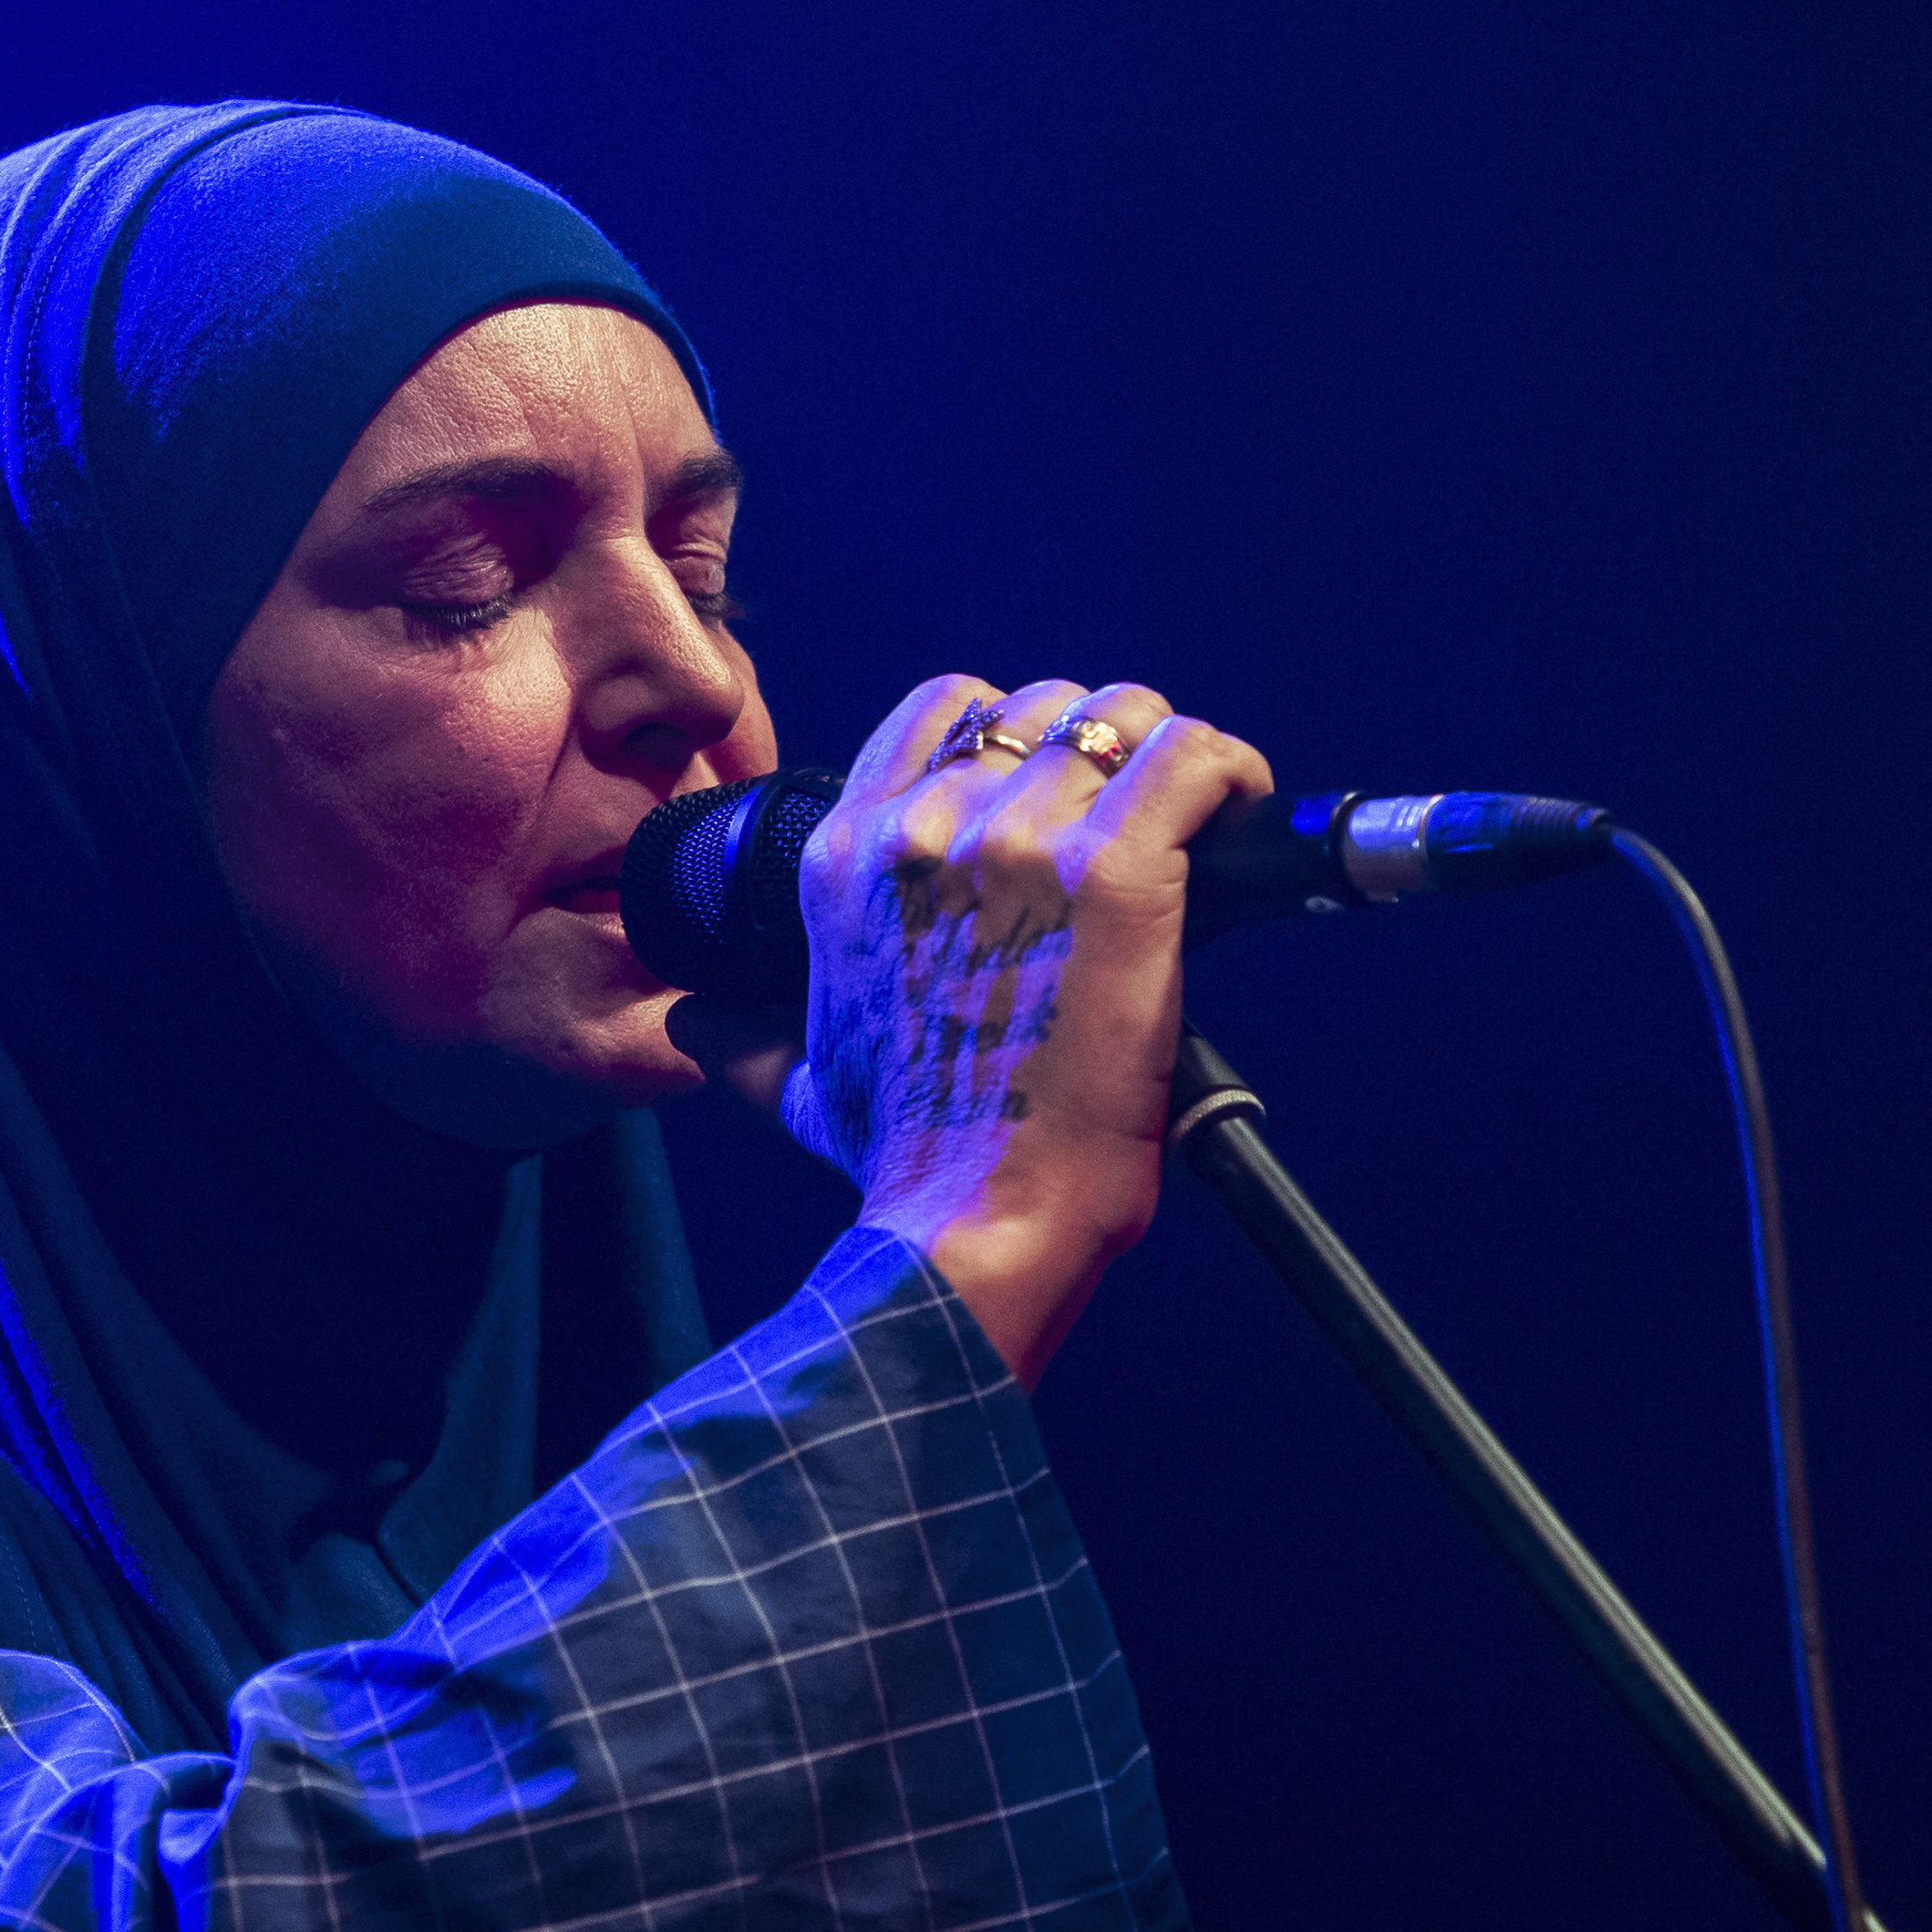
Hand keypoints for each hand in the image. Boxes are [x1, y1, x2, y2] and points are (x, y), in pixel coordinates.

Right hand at [783, 675, 1273, 1386]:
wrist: (972, 1223)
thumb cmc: (901, 1158)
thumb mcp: (794, 1080)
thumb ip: (739, 1040)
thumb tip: (689, 1029)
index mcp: (849, 857)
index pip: (942, 710)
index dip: (1013, 734)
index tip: (1058, 791)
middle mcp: (927, 829)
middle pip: (1044, 708)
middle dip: (1102, 747)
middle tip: (1141, 815)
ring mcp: (1021, 844)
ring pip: (1126, 718)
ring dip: (1172, 754)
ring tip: (1203, 814)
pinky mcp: (1116, 876)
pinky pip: (1193, 763)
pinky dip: (1231, 775)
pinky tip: (1241, 814)